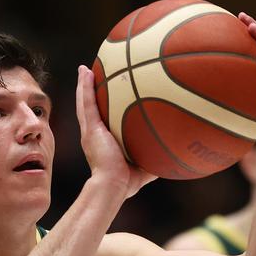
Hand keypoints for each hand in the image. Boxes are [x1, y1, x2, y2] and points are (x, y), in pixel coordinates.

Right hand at [76, 65, 156, 197]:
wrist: (113, 185)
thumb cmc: (126, 182)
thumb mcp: (144, 168)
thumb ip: (154, 159)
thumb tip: (172, 155)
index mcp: (101, 142)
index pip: (100, 121)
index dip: (100, 109)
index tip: (103, 97)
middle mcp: (92, 134)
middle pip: (88, 108)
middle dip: (88, 92)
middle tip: (89, 76)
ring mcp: (89, 130)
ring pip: (84, 103)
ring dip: (83, 85)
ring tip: (83, 70)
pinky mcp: (89, 128)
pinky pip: (86, 103)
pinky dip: (84, 87)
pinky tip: (84, 72)